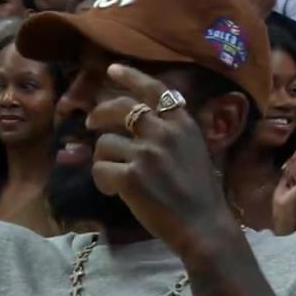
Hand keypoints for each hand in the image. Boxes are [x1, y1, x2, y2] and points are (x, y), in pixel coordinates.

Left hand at [88, 64, 239, 255]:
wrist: (204, 226)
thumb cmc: (200, 195)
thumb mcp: (194, 151)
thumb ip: (171, 133)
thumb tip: (135, 122)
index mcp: (182, 124)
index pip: (154, 89)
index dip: (130, 76)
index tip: (112, 69)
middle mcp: (164, 132)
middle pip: (120, 107)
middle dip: (100, 114)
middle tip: (91, 124)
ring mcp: (147, 153)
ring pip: (104, 143)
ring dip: (102, 159)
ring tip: (112, 176)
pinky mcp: (131, 177)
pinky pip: (100, 169)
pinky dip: (101, 181)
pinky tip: (112, 191)